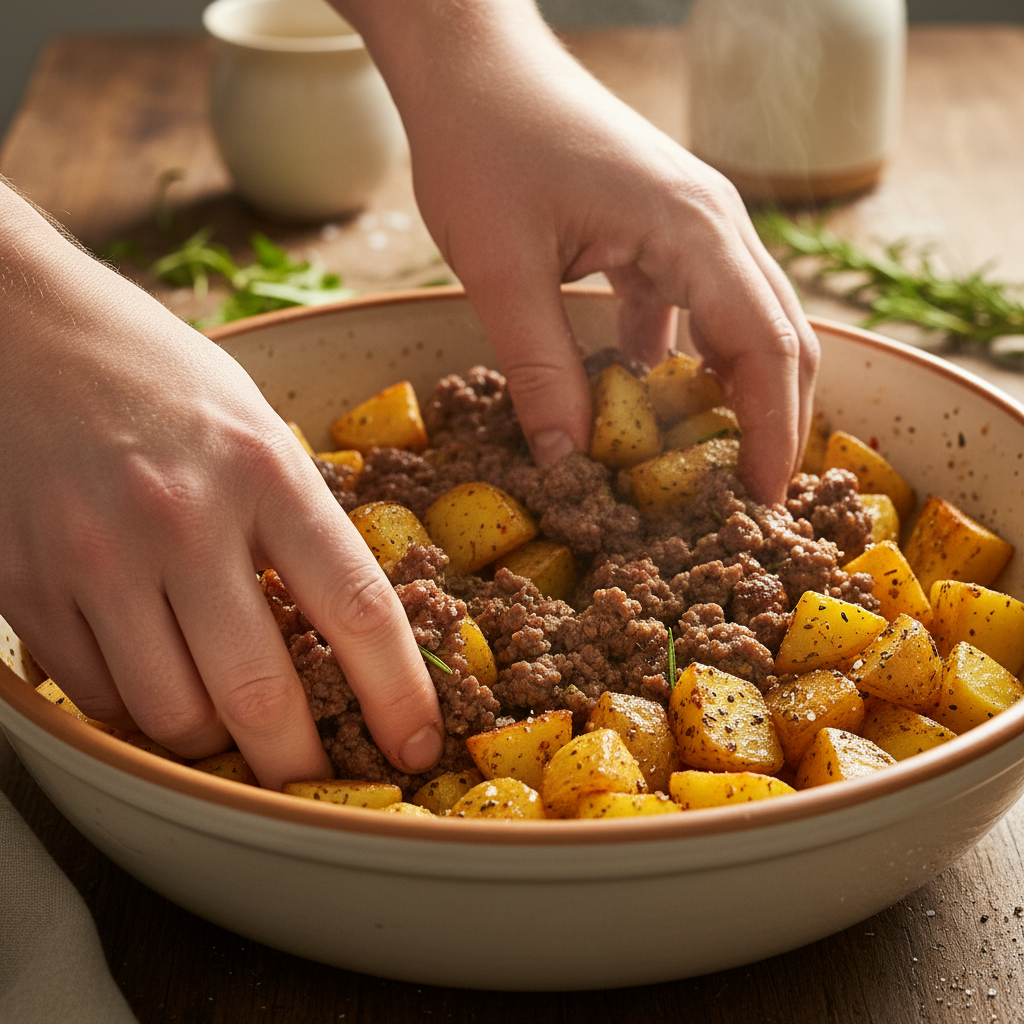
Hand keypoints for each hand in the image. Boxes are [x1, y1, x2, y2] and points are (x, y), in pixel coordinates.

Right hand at [0, 184, 442, 788]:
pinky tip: (153, 680)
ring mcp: (98, 557)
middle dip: (300, 762)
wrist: (15, 327)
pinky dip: (138, 711)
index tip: (418, 745)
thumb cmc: (154, 374)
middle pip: (261, 694)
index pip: (356, 609)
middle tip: (317, 776)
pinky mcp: (27, 584)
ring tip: (228, 719)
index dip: (398, 695)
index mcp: (263, 470)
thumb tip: (333, 627)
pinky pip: (97, 696)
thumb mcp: (253, 426)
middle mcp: (183, 520)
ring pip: (173, 715)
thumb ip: (294, 523)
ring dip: (213, 739)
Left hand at [339, 0, 817, 504]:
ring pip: (742, 320)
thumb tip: (567, 461)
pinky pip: (693, 303)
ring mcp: (692, 222)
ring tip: (707, 463)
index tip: (765, 501)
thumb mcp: (500, 271)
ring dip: (731, 390)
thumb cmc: (483, 144)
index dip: (774, 432)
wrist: (470, 58)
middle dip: (772, 419)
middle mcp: (714, 225)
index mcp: (692, 231)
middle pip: (779, 336)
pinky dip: (682, 356)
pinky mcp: (659, 226)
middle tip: (748, 498)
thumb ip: (539, 368)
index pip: (767, 347)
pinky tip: (646, 393)